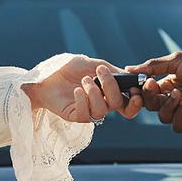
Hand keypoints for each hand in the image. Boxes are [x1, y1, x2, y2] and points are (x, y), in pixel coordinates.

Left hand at [24, 56, 144, 122]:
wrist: (45, 75)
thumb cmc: (68, 69)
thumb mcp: (92, 64)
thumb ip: (111, 71)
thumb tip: (130, 76)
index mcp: (108, 92)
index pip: (128, 103)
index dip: (136, 101)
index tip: (135, 90)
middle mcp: (101, 103)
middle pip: (118, 104)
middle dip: (111, 86)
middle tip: (100, 71)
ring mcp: (88, 111)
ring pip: (102, 110)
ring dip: (94, 93)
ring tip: (84, 80)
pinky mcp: (75, 116)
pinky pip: (85, 114)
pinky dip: (83, 100)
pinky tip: (76, 90)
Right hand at [127, 52, 181, 133]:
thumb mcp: (176, 62)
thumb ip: (152, 66)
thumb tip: (129, 69)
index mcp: (169, 84)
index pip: (148, 91)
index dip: (141, 90)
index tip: (136, 85)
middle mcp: (175, 99)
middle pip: (151, 105)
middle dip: (148, 97)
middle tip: (151, 87)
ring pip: (162, 116)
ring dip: (166, 105)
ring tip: (178, 94)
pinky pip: (176, 125)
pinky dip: (177, 115)